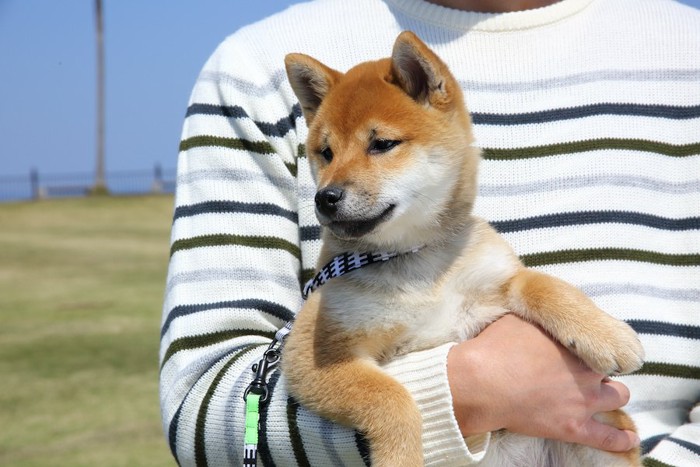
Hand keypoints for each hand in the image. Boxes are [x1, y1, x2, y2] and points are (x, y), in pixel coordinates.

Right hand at [447, 314, 639, 451]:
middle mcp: (587, 370)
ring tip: (605, 396)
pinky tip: (629, 438)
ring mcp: (583, 401)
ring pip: (618, 396)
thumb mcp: (517, 318)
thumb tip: (537, 306)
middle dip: (602, 368)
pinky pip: (608, 437)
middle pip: (611, 367)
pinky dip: (621, 438)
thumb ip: (537, 316)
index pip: (597, 341)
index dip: (587, 344)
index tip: (578, 346)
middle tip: (584, 370)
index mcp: (576, 342)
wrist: (483, 383)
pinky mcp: (574, 428)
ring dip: (612, 394)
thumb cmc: (496, 348)